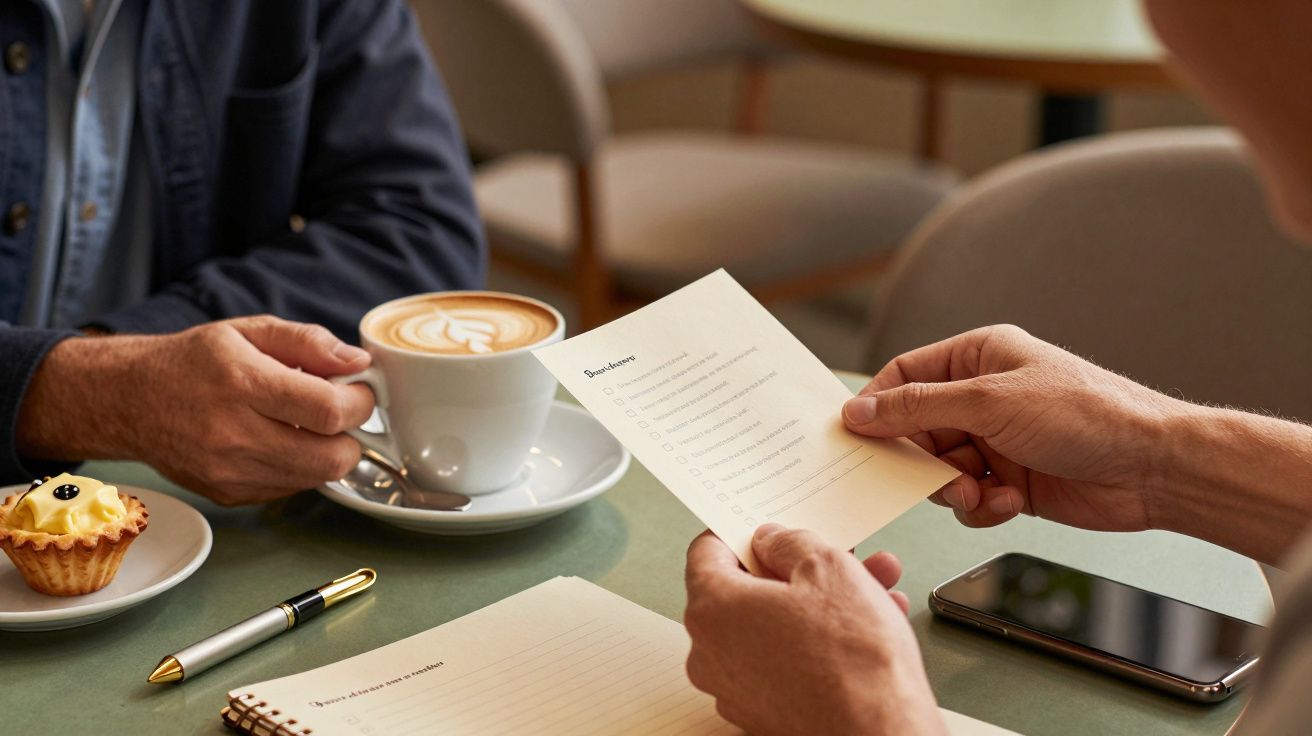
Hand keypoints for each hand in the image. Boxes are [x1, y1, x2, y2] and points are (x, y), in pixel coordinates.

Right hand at [17, 316, 374, 504]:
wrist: (130, 400)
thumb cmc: (193, 362)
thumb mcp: (249, 331)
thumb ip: (309, 342)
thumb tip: (357, 362)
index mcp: (243, 384)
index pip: (327, 411)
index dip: (359, 403)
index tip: (360, 391)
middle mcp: (234, 434)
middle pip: (330, 457)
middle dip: (353, 436)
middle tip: (344, 414)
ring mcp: (229, 471)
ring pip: (315, 478)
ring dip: (329, 453)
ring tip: (312, 426)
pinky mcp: (228, 494)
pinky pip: (289, 489)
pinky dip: (300, 468)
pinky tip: (284, 443)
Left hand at [684, 526, 943, 735]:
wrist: (880, 734)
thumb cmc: (853, 661)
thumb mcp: (827, 567)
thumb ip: (790, 542)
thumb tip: (773, 542)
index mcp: (712, 610)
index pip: (706, 552)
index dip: (739, 532)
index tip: (763, 528)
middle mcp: (711, 654)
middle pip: (746, 591)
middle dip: (796, 569)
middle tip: (834, 556)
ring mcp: (735, 689)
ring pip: (772, 626)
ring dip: (818, 603)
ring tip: (872, 588)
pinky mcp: (763, 713)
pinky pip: (784, 661)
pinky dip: (816, 641)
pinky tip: (864, 628)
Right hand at [843, 325, 1176, 532]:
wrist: (1153, 467)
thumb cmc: (1083, 415)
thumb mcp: (988, 403)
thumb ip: (917, 408)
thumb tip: (858, 412)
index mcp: (977, 357)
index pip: (904, 376)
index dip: (877, 407)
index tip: (855, 438)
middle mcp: (983, 397)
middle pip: (916, 429)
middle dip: (919, 459)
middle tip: (929, 477)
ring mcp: (997, 440)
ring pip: (939, 470)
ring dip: (952, 488)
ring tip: (979, 492)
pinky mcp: (1011, 480)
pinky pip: (969, 497)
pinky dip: (980, 505)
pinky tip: (1007, 502)